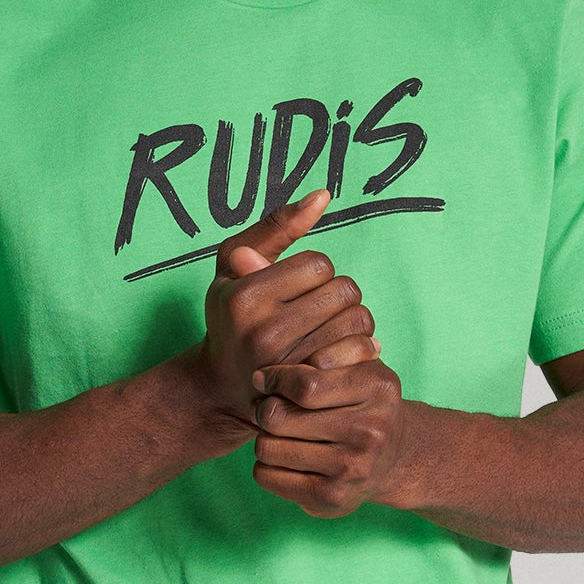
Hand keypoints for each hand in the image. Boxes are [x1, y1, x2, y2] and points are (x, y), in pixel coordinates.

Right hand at [187, 189, 377, 436]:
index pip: (319, 264)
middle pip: (343, 291)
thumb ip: (275, 227)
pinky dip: (361, 345)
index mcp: (244, 298)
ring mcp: (289, 365)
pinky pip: (361, 351)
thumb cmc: (231, 315)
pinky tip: (343, 347)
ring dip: (354, 318)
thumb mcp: (233, 264)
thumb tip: (323, 195)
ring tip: (332, 325)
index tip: (298, 286)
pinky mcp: (312, 387)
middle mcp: (264, 333)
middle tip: (320, 306)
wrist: (222, 386)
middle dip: (338, 293)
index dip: (315, 271)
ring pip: (358, 320)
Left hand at [249, 351, 411, 517]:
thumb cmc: (363, 402)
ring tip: (280, 435)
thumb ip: (330, 349)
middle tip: (270, 409)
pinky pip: (266, 476)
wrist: (392, 457)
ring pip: (267, 446)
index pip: (305, 384)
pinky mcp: (332, 497)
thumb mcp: (361, 364)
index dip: (274, 379)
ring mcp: (352, 467)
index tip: (263, 379)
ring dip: (265, 438)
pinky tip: (284, 460)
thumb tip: (268, 375)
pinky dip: (265, 467)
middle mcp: (370, 430)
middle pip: (278, 416)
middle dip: (265, 409)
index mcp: (378, 388)